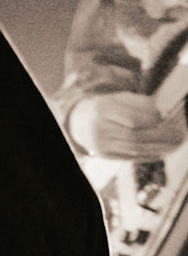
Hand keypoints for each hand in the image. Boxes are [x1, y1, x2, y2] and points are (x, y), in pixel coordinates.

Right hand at [70, 92, 187, 160]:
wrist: (79, 121)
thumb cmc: (106, 107)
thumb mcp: (118, 98)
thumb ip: (140, 103)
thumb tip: (163, 114)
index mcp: (103, 108)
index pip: (133, 118)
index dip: (153, 120)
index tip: (166, 117)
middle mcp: (99, 127)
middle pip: (135, 135)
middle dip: (161, 136)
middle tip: (179, 134)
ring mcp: (101, 143)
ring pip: (135, 148)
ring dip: (159, 148)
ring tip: (175, 145)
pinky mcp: (105, 155)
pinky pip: (131, 157)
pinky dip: (149, 156)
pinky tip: (162, 152)